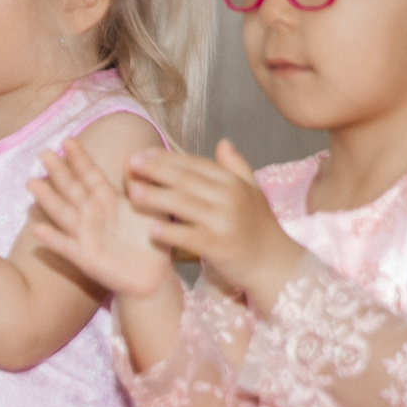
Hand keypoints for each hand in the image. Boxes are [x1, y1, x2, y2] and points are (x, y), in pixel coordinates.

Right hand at [28, 139, 177, 297]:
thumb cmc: (152, 240)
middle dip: (59, 173)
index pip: (90, 176)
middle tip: (43, 153)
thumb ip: (140, 184)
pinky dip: (53, 239)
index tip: (68, 140)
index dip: (79, 159)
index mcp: (108, 201)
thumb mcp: (151, 207)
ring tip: (34, 183)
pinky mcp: (85, 259)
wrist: (154, 276)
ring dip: (48, 200)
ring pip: (64, 214)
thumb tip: (131, 156)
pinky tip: (38, 230)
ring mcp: (86, 236)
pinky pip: (66, 247)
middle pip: (73, 190)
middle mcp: (92, 216)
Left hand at [124, 142, 298, 302]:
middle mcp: (230, 198)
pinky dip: (171, 233)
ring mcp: (225, 222)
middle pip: (186, 180)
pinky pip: (191, 237)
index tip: (141, 152)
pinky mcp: (220, 247)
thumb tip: (223, 142)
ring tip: (133, 191)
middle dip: (156, 170)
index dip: (167, 157)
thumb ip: (236, 167)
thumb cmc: (259, 227)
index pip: (195, 164)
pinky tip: (151, 229)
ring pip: (185, 205)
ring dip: (157, 197)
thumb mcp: (253, 193)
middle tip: (129, 163)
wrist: (276, 263)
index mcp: (233, 182)